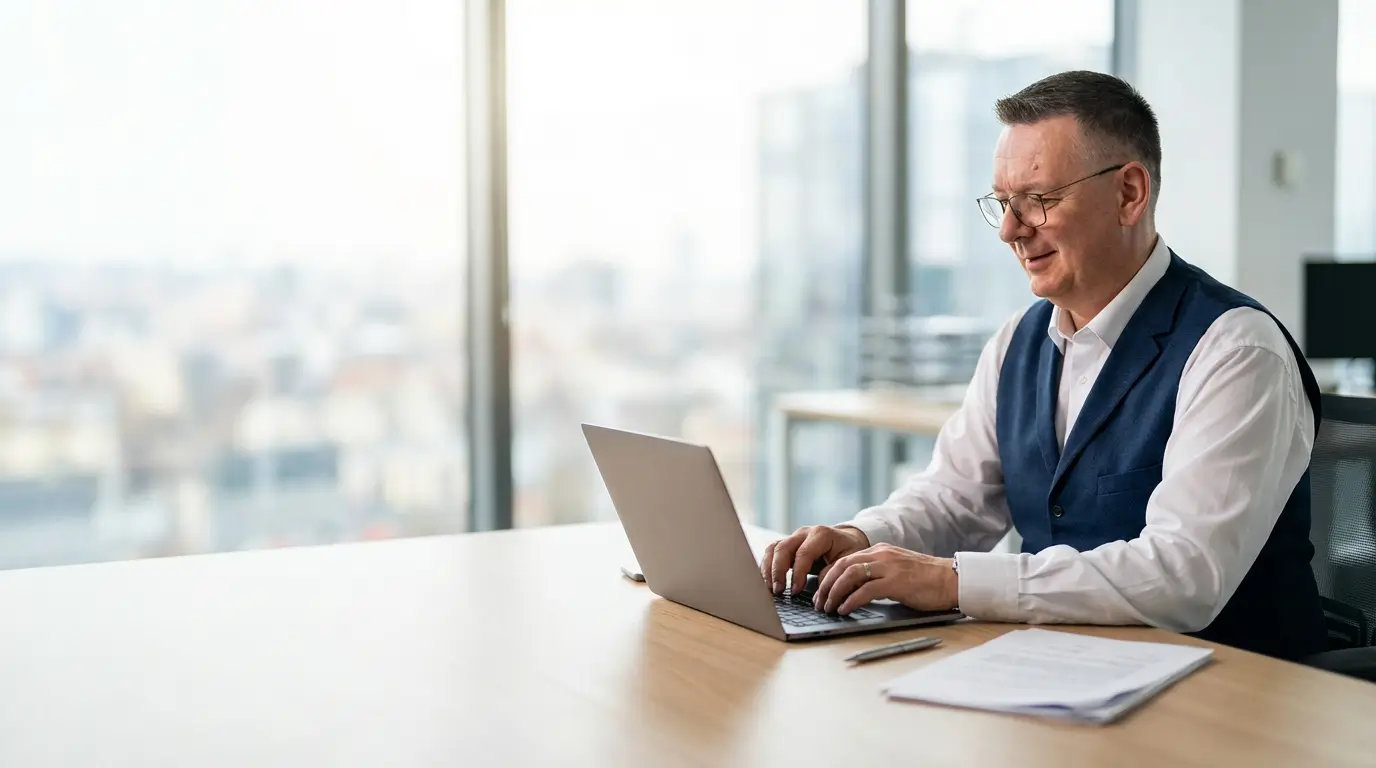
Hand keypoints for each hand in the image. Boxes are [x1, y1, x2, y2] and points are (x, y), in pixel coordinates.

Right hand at [759, 525, 869, 594]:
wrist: (848, 541)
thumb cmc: (849, 552)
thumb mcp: (847, 563)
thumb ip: (832, 575)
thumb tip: (817, 595)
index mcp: (821, 534)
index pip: (803, 553)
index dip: (797, 573)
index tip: (795, 591)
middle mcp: (804, 533)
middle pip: (783, 548)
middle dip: (778, 571)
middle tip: (778, 591)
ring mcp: (794, 537)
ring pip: (773, 549)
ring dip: (768, 569)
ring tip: (770, 589)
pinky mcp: (787, 545)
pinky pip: (771, 553)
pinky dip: (767, 567)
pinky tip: (768, 583)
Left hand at [812, 544, 958, 615]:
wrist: (952, 579)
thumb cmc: (926, 580)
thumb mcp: (896, 570)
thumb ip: (876, 574)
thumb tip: (854, 590)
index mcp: (879, 551)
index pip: (844, 560)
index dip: (828, 576)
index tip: (820, 591)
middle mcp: (881, 555)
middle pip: (842, 566)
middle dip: (825, 585)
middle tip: (818, 602)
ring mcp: (888, 567)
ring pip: (849, 575)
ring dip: (834, 593)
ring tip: (828, 608)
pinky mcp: (896, 582)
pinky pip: (866, 590)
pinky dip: (851, 601)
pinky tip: (845, 610)